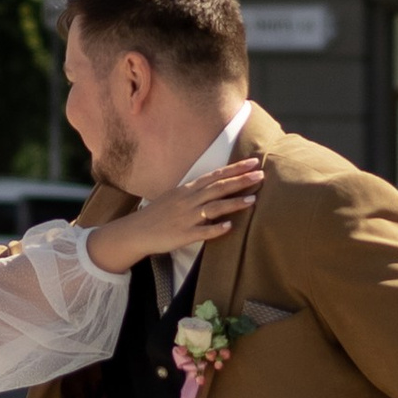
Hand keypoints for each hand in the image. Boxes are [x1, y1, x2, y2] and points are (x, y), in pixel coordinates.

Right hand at [88, 158, 263, 273]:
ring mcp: (187, 217)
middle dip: (240, 181)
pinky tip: (229, 227)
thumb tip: (216, 184)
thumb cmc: (158, 213)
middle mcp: (189, 200)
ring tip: (253, 200)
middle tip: (260, 174)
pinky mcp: (184, 235)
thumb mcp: (176, 196)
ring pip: (214, 208)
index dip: (234, 169)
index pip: (215, 176)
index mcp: (188, 190)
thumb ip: (196, 191)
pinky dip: (216, 229)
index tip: (252, 162)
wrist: (137, 230)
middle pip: (218, 188)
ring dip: (234, 203)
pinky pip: (202, 231)